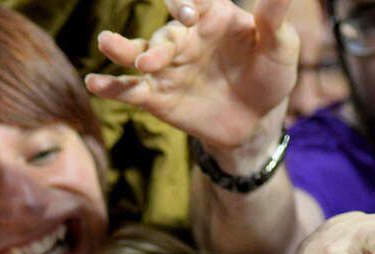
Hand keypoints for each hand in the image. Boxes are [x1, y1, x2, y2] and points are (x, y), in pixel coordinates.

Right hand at [87, 0, 297, 161]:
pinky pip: (130, 90)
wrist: (256, 120)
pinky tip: (94, 82)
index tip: (188, 12)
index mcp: (211, 17)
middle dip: (158, 45)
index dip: (186, 4)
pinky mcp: (157, 97)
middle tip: (153, 58)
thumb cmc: (269, 75)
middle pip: (164, 34)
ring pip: (139, 55)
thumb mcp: (280, 47)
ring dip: (123, 50)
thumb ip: (273, 18)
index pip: (193, 3)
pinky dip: (111, 86)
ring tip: (106, 43)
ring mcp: (167, 68)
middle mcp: (184, 38)